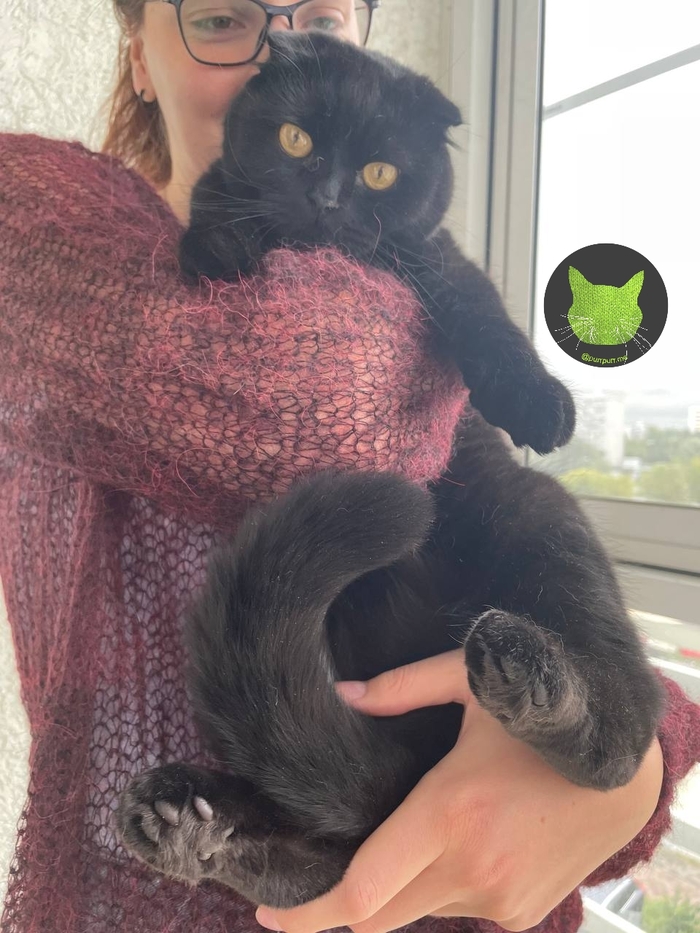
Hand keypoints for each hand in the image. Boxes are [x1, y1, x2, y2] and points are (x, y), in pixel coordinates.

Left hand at [255, 649, 662, 932]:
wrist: (626, 769)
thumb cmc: (545, 716)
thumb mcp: (473, 683)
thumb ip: (402, 687)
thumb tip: (344, 692)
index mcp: (449, 813)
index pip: (359, 894)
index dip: (305, 913)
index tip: (267, 910)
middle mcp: (471, 870)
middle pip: (378, 917)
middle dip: (341, 903)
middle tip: (318, 872)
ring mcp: (499, 900)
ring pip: (418, 913)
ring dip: (400, 885)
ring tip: (413, 831)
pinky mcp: (520, 914)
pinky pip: (457, 912)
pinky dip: (440, 888)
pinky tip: (457, 843)